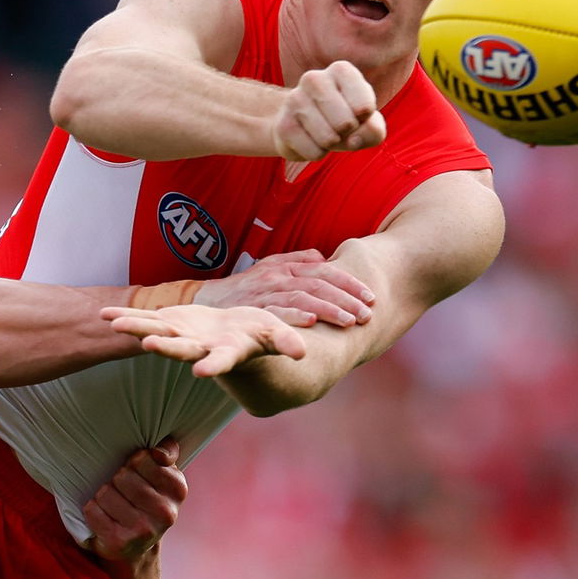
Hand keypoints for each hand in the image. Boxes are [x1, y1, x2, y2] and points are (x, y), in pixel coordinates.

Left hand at [83, 439, 185, 560]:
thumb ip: (166, 453)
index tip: (137, 474)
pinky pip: (92, 510)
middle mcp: (165, 512)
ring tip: (113, 506)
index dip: (133, 463)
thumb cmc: (146, 502)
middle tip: (123, 493)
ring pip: (105, 492)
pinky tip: (103, 518)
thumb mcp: (162, 476)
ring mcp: (143, 529)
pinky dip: (92, 510)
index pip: (142, 458)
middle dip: (117, 480)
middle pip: (122, 475)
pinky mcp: (119, 542)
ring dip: (103, 496)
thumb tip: (161, 452)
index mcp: (177, 490)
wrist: (137, 548)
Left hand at [102, 303, 305, 376]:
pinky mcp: (169, 325)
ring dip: (135, 329)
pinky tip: (104, 316)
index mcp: (226, 353)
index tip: (202, 371)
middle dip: (165, 347)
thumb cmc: (261, 335)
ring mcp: (181, 338)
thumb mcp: (277, 336)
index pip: (220, 361)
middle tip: (149, 345)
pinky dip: (126, 317)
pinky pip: (145, 320)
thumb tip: (303, 352)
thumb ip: (286, 344)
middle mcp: (199, 349)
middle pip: (181, 349)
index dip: (213, 366)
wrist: (238, 335)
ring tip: (113, 323)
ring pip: (156, 333)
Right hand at [194, 249, 373, 325]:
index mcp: (285, 266)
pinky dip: (294, 314)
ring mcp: (265, 293)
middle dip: (346, 299)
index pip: (324, 271)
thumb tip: (323, 257)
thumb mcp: (270, 267)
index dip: (349, 283)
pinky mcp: (253, 309)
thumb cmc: (244, 287)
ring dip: (328, 309)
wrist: (207, 300)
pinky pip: (276, 311)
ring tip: (350, 321)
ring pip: (302, 297)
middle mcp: (277, 277)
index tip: (370, 297)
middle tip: (367, 313)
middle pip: (318, 284)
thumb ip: (297, 260)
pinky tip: (312, 321)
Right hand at [272, 60, 385, 161]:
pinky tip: (310, 140)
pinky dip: (317, 153)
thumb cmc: (344, 119)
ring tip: (324, 132)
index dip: (364, 120)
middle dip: (347, 133)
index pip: (365, 107)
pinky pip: (313, 152)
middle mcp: (315, 79)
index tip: (356, 113)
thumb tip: (352, 140)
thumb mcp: (368, 122)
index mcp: (341, 70)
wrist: (303, 124)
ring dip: (332, 144)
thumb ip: (374, 130)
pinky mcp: (283, 125)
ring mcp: (295, 100)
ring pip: (328, 139)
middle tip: (339, 125)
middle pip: (346, 123)